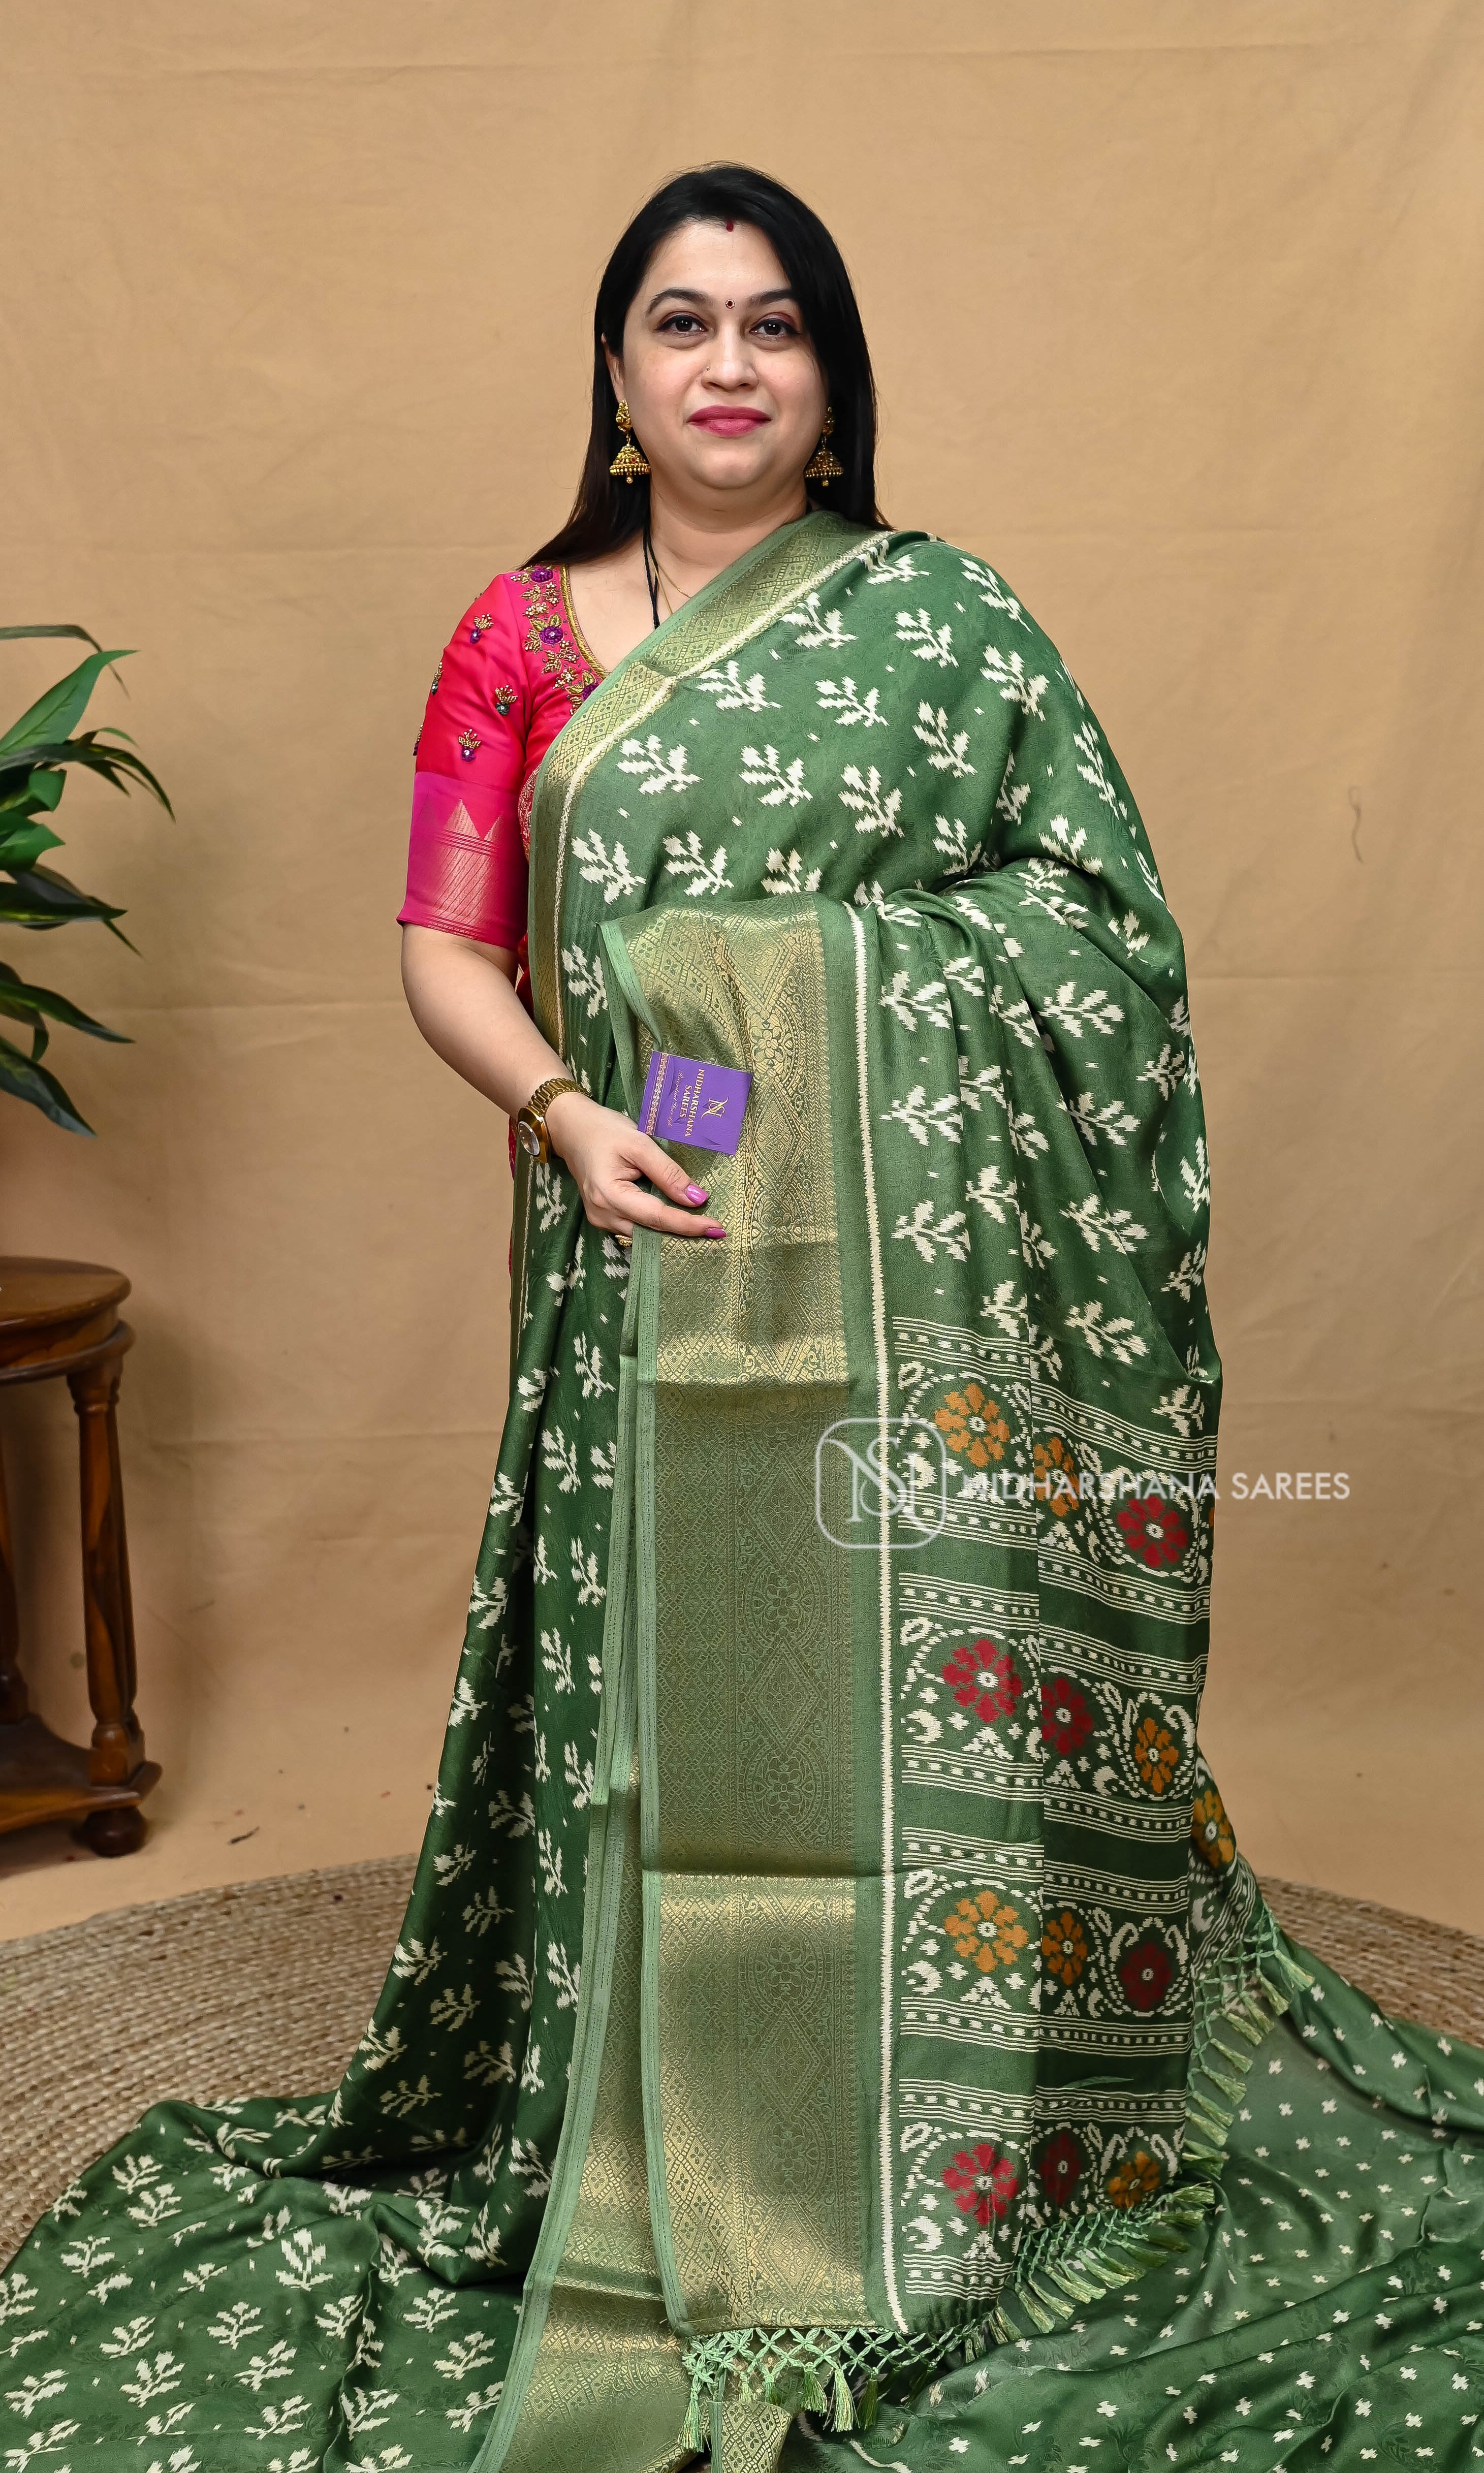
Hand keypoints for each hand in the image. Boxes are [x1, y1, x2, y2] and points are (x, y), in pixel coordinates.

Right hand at [543, 1090, 724, 1240]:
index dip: (688, 1224)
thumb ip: (668, 1172)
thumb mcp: (640, 1144)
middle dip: (684, 1231)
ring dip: (671, 1230)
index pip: (656, 1216)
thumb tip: (697, 1198)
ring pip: (643, 1233)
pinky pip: (635, 1227)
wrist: (572, 1128)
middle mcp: (602, 1214)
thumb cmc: (604, 1130)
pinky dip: (656, 1225)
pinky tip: (677, 1220)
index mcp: (609, 1195)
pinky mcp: (602, 1217)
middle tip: (717, 1229)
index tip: (716, 1226)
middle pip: (651, 1230)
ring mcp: (600, 1219)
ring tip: (702, 1225)